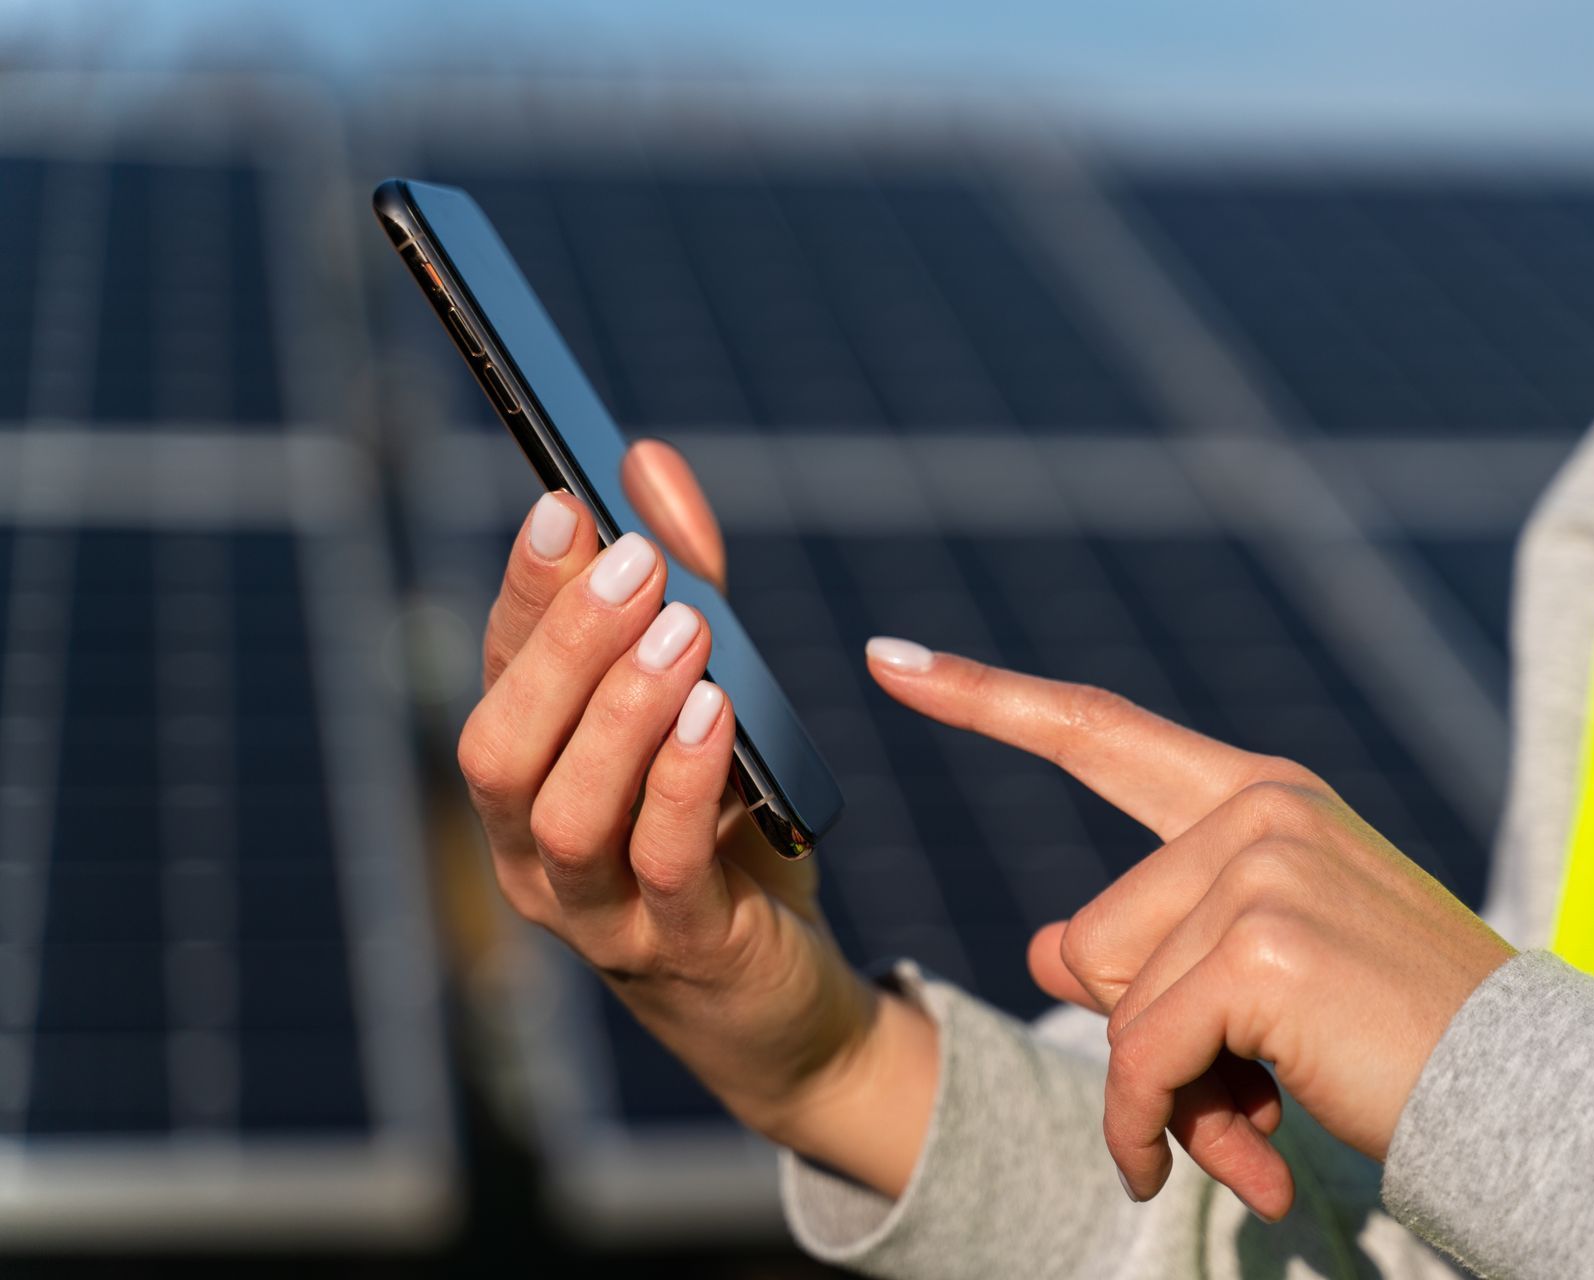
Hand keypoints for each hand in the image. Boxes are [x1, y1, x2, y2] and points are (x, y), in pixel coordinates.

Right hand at [460, 441, 935, 1195]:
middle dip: (560, 644)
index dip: (525, 587)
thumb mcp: (713, 702)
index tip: (565, 503)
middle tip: (631, 559)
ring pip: (560, 809)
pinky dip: (681, 781)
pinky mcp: (678, 945)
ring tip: (683, 627)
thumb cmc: (725, 837)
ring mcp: (593, 909)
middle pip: (499, 743)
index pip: (498, 670)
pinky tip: (716, 712)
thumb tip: (647, 461)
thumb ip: (688, 586)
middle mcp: (531, 848)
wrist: (776, 996)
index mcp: (532, 777)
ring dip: (619, 708)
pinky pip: (660, 864)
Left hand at [866, 639, 1513, 1219]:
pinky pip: (1137, 1056)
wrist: (1533, 1098)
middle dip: (1146, 1037)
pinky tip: (1229, 1156)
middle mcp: (1259, 809)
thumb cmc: (1395, 1038)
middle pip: (1094, 937)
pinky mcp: (1261, 944)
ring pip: (1114, 1003)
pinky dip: (1155, 1124)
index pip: (1097, 732)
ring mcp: (1263, 866)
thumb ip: (1153, 948)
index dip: (986, 699)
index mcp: (1260, 797)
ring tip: (1259, 1112)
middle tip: (1239, 1083)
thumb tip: (1046, 948)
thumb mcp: (1261, 977)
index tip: (890, 657)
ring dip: (1164, 1089)